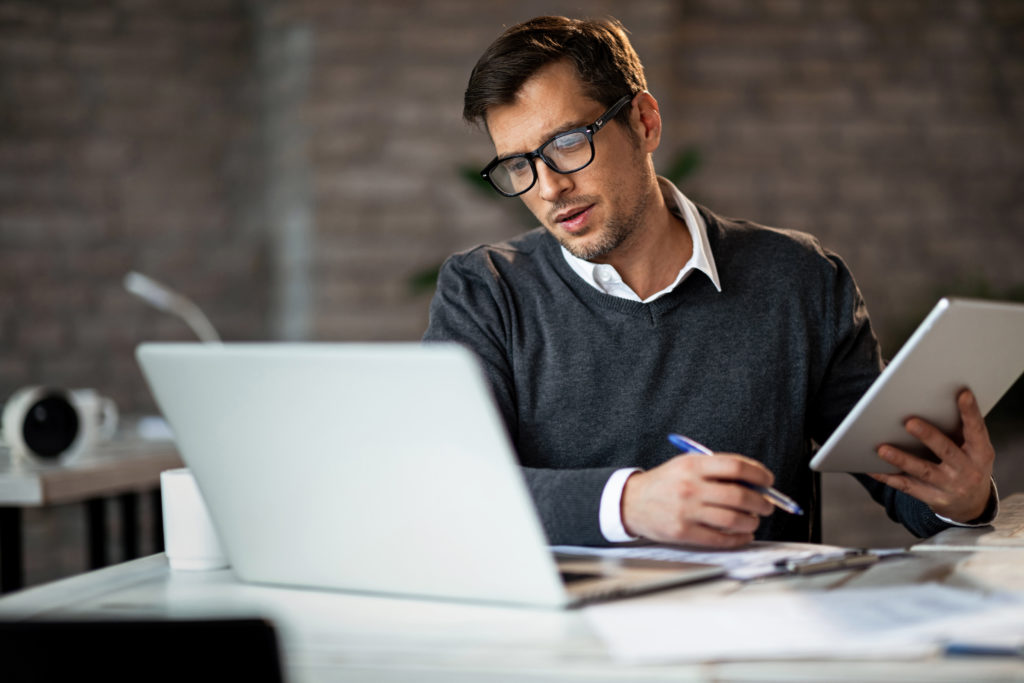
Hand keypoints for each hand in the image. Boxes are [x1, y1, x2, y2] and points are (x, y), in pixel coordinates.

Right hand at [621, 453, 774, 546]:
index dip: (759, 474)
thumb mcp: (686, 465)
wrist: (631, 502)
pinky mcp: (683, 532)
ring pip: (733, 519)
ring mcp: (686, 511)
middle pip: (739, 495)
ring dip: (751, 522)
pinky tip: (743, 535)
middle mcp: (690, 487)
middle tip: (766, 506)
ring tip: (753, 520)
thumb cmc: (664, 483)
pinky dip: (738, 539)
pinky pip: (720, 539)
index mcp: (693, 465)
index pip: (736, 467)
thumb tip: (755, 483)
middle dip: (761, 502)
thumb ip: (717, 470)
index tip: (768, 481)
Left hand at [868, 389, 994, 522]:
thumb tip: (932, 401)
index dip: (970, 412)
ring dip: (901, 459)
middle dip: (928, 436)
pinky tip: (871, 468)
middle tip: (909, 422)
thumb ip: (960, 430)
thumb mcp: (974, 450)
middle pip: (946, 450)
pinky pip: (907, 486)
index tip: (962, 394)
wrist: (972, 504)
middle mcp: (968, 470)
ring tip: (882, 449)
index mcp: (980, 452)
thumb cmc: (968, 465)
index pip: (976, 430)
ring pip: (923, 471)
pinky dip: (888, 477)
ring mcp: (950, 486)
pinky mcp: (934, 498)